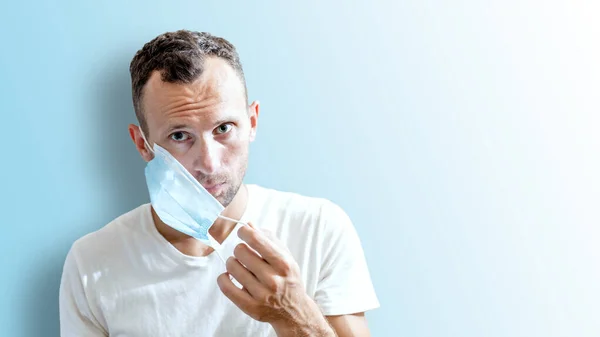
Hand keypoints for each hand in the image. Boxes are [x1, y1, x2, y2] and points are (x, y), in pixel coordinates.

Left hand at [217, 223, 333, 335]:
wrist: (293, 311)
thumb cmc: (288, 279)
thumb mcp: (286, 256)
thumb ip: (269, 239)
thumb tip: (249, 225)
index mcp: (283, 264)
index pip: (256, 240)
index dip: (244, 232)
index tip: (243, 232)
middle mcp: (273, 279)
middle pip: (240, 251)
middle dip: (240, 248)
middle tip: (244, 253)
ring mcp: (261, 294)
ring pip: (232, 267)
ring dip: (233, 262)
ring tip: (239, 265)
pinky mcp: (250, 306)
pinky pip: (226, 286)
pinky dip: (223, 277)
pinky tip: (230, 276)